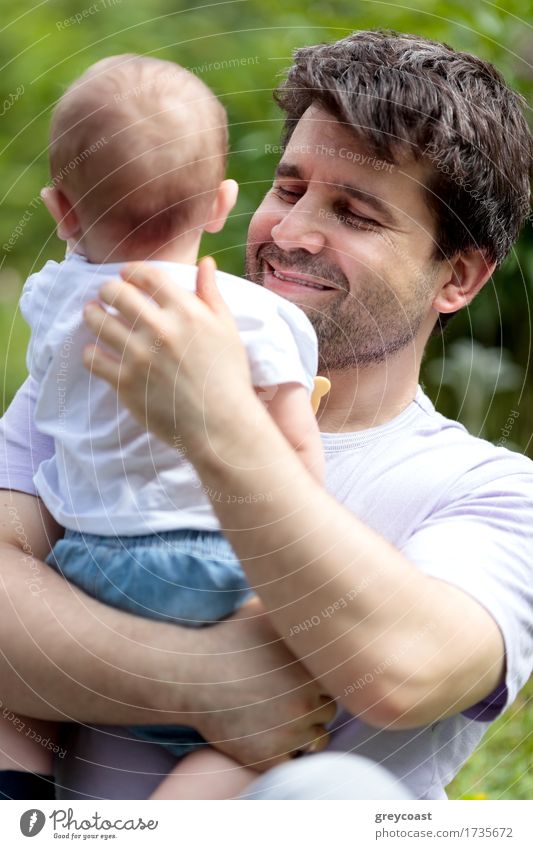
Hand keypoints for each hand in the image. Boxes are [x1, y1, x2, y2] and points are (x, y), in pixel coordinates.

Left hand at [83, 258, 255, 454]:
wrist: (221, 424)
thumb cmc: (228, 376)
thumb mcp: (226, 329)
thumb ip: (211, 294)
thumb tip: (206, 264)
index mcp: (186, 311)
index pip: (147, 275)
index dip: (132, 271)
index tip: (127, 275)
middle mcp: (160, 329)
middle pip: (116, 293)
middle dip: (107, 289)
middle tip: (107, 295)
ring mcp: (140, 356)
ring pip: (98, 322)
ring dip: (92, 314)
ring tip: (94, 315)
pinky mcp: (126, 384)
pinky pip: (93, 359)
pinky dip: (90, 352)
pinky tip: (96, 352)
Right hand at [181, 598, 335, 770]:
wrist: (190, 674)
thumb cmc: (227, 640)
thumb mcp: (263, 611)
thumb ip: (294, 607)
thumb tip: (312, 588)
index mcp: (311, 668)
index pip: (337, 682)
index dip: (319, 680)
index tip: (300, 676)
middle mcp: (306, 701)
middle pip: (328, 711)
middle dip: (312, 705)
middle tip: (286, 696)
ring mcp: (289, 733)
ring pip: (316, 739)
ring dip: (305, 732)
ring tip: (279, 717)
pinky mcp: (269, 757)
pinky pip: (294, 762)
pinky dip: (285, 754)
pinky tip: (268, 735)